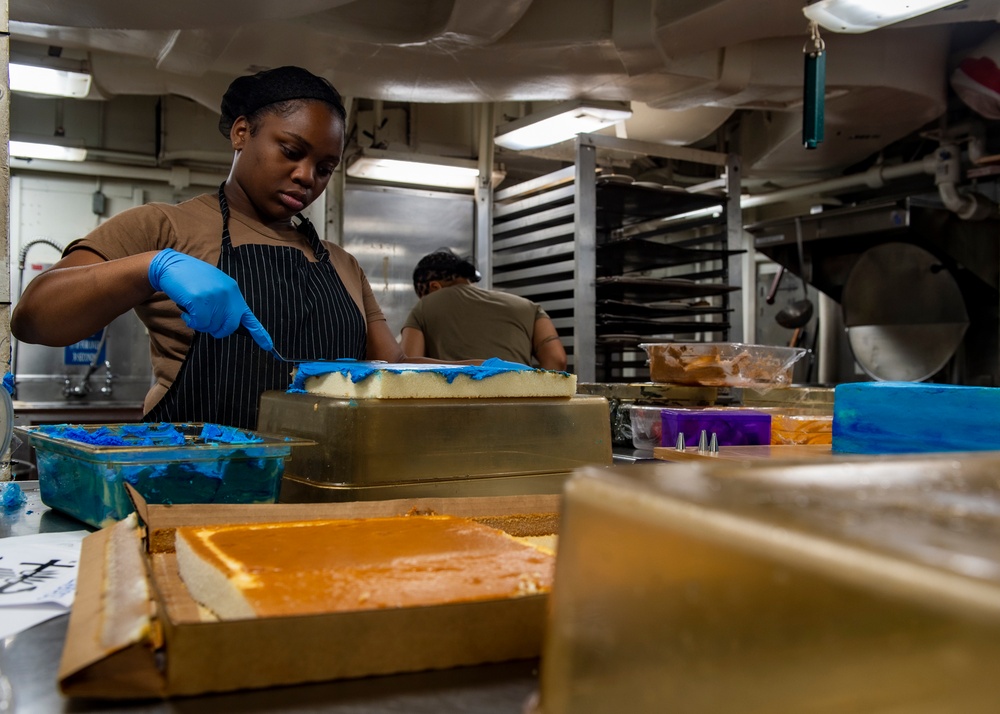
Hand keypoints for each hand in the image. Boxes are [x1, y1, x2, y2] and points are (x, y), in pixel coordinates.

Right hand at [148, 249, 273, 351]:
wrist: (171, 265)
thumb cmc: (191, 279)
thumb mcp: (214, 286)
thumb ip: (224, 302)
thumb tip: (228, 323)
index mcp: (233, 291)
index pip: (249, 316)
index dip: (259, 333)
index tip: (269, 346)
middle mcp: (227, 293)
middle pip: (229, 327)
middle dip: (217, 330)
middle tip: (204, 322)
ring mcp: (214, 296)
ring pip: (212, 326)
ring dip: (200, 324)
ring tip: (193, 309)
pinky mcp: (200, 300)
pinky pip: (199, 323)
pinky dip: (191, 321)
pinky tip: (186, 311)